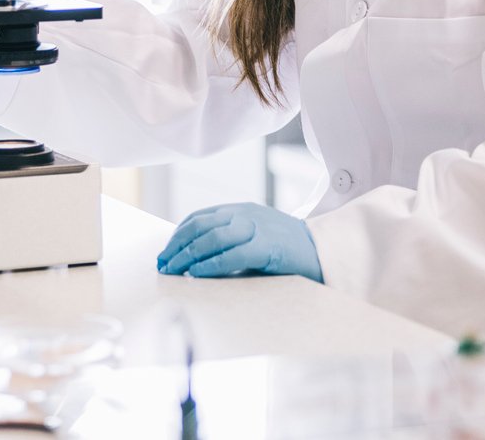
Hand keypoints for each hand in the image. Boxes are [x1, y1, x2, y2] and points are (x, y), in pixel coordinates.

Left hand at [156, 203, 321, 281]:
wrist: (322, 251)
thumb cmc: (285, 249)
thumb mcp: (254, 234)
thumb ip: (229, 239)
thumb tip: (193, 258)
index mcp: (241, 210)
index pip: (200, 217)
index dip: (178, 234)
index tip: (166, 252)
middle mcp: (246, 215)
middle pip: (200, 226)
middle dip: (176, 246)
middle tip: (162, 264)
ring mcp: (257, 228)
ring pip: (212, 238)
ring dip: (187, 256)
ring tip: (173, 271)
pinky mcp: (267, 247)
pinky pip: (231, 255)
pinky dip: (209, 265)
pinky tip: (195, 274)